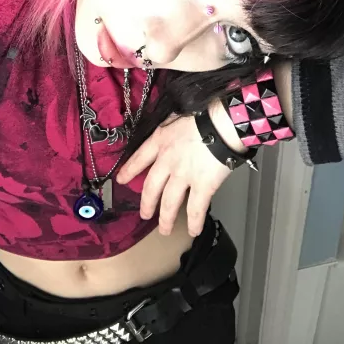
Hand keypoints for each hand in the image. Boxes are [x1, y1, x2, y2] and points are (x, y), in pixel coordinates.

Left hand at [116, 112, 232, 236]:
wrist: (222, 122)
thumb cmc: (205, 114)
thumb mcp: (177, 116)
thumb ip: (169, 129)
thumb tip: (170, 132)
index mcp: (160, 141)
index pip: (139, 158)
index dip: (129, 171)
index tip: (121, 180)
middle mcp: (167, 160)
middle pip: (151, 187)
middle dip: (146, 204)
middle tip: (144, 214)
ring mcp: (183, 175)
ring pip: (169, 202)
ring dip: (165, 218)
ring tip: (164, 229)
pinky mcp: (202, 185)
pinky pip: (195, 209)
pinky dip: (194, 222)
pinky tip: (193, 229)